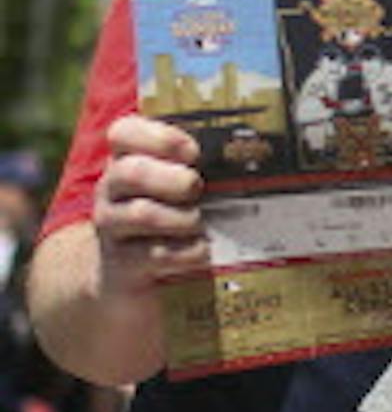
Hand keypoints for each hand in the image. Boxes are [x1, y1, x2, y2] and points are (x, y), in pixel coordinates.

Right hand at [91, 114, 208, 292]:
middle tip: (197, 188)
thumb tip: (258, 150)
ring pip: (142, 214)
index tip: (194, 151)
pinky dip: (187, 252)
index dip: (160, 138)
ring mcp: (113, 229)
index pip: (125, 133)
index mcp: (128, 161)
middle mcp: (112, 191)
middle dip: (172, 179)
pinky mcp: (120, 266)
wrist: (131, 278)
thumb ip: (208, 165)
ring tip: (201, 224)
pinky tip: (203, 252)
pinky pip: (154, 255)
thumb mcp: (184, 188)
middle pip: (130, 172)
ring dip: (182, 218)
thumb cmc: (172, 219)